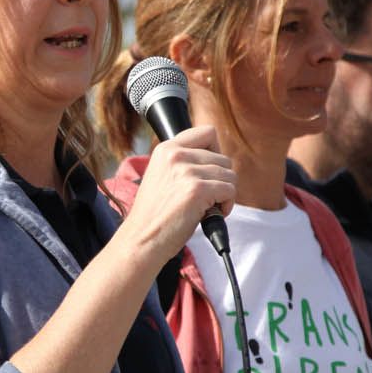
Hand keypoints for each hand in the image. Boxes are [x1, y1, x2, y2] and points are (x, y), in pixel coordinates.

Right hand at [116, 126, 235, 267]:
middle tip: (205, 198)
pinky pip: (230, 190)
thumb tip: (218, 160)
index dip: (215, 153)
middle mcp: (175, 155)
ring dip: (224, 194)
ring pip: (229, 175)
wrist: (141, 239)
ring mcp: (186, 171)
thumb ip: (183, 162)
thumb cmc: (154, 215)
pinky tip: (209, 215)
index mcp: (165, 149)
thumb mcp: (162, 176)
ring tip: (205, 207)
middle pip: (223, 158)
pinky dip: (226, 205)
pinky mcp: (197, 190)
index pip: (207, 133)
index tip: (208, 172)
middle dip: (220, 179)